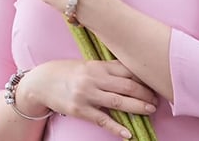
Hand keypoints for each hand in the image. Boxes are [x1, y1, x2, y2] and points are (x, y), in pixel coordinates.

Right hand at [22, 60, 157, 137]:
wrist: (42, 82)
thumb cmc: (68, 72)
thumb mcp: (87, 66)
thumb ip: (107, 69)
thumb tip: (132, 74)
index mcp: (98, 65)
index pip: (126, 70)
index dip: (143, 77)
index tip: (155, 82)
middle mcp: (93, 78)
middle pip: (126, 86)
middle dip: (144, 94)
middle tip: (156, 100)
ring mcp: (86, 94)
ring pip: (118, 102)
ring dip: (137, 107)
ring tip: (150, 110)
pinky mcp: (79, 110)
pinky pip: (102, 120)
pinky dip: (117, 127)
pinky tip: (128, 133)